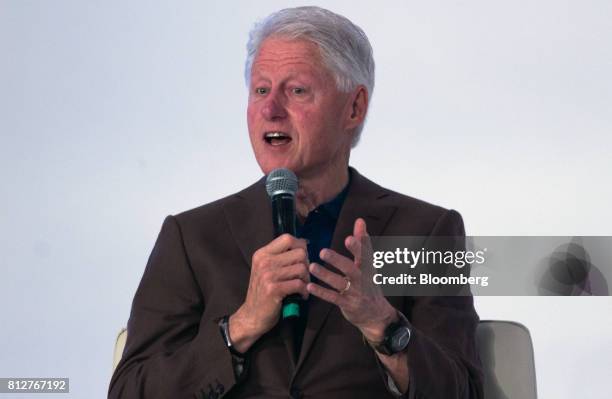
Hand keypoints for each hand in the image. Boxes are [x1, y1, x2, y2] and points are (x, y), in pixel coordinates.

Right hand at [230, 234, 309, 351]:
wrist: (251, 316)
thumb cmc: (262, 291)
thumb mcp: (266, 269)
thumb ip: (280, 256)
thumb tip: (304, 244)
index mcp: (262, 254)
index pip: (287, 238)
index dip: (300, 246)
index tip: (301, 258)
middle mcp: (264, 262)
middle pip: (300, 253)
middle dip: (306, 265)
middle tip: (302, 276)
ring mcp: (268, 275)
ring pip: (302, 268)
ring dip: (307, 280)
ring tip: (302, 287)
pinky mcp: (274, 289)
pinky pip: (299, 284)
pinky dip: (304, 291)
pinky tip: (301, 295)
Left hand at [306, 218, 396, 342]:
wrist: (375, 313)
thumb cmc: (368, 283)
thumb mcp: (368, 263)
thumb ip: (362, 242)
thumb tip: (360, 220)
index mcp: (368, 267)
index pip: (365, 254)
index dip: (358, 246)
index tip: (349, 238)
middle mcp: (362, 279)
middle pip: (351, 269)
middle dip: (337, 260)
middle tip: (322, 251)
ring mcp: (355, 293)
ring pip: (339, 283)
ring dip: (325, 275)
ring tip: (311, 266)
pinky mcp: (347, 304)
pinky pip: (333, 298)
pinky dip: (321, 292)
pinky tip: (309, 286)